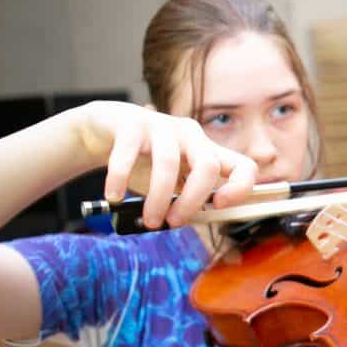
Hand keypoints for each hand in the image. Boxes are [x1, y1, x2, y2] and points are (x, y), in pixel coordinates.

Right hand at [73, 101, 256, 227]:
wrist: (102, 130)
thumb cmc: (142, 162)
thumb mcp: (171, 183)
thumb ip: (183, 200)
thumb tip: (186, 224)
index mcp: (207, 152)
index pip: (244, 167)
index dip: (240, 188)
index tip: (218, 206)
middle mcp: (191, 135)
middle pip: (208, 167)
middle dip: (192, 201)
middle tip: (173, 222)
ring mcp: (162, 125)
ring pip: (169, 163)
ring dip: (158, 198)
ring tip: (148, 220)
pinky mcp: (132, 121)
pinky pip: (128, 152)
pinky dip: (120, 179)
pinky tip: (114, 197)